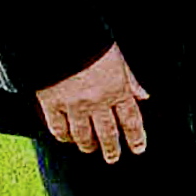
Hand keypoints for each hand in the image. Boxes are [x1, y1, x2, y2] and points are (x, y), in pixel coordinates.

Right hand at [36, 43, 148, 162]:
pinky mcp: (52, 105)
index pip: (130, 119)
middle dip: (112, 148)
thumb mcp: (119, 58)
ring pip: (83, 136)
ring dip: (89, 146)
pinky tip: (68, 139)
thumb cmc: (92, 43)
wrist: (59, 37)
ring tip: (91, 150)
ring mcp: (73, 106)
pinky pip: (59, 129)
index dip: (136, 137)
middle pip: (107, 133)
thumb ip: (131, 80)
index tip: (139, 148)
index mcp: (116, 89)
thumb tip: (143, 97)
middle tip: (113, 158)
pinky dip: (64, 137)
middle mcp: (97, 102)